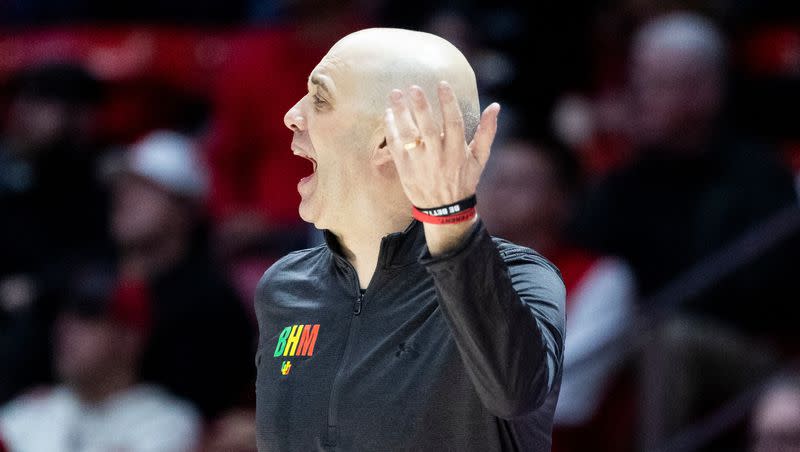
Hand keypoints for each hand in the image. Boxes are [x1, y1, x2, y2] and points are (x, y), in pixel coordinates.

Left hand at [384, 81, 499, 254]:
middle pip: (428, 129)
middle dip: (421, 107)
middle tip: (413, 88)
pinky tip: (389, 113)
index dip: (448, 103)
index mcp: (458, 152)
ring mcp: (419, 164)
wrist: (445, 210)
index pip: (454, 123)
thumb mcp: (480, 159)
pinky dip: (391, 129)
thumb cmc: (464, 179)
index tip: (442, 84)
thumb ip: (487, 132)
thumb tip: (495, 106)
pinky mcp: (405, 169)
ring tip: (395, 94)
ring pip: (409, 136)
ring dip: (401, 114)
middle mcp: (438, 157)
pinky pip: (395, 146)